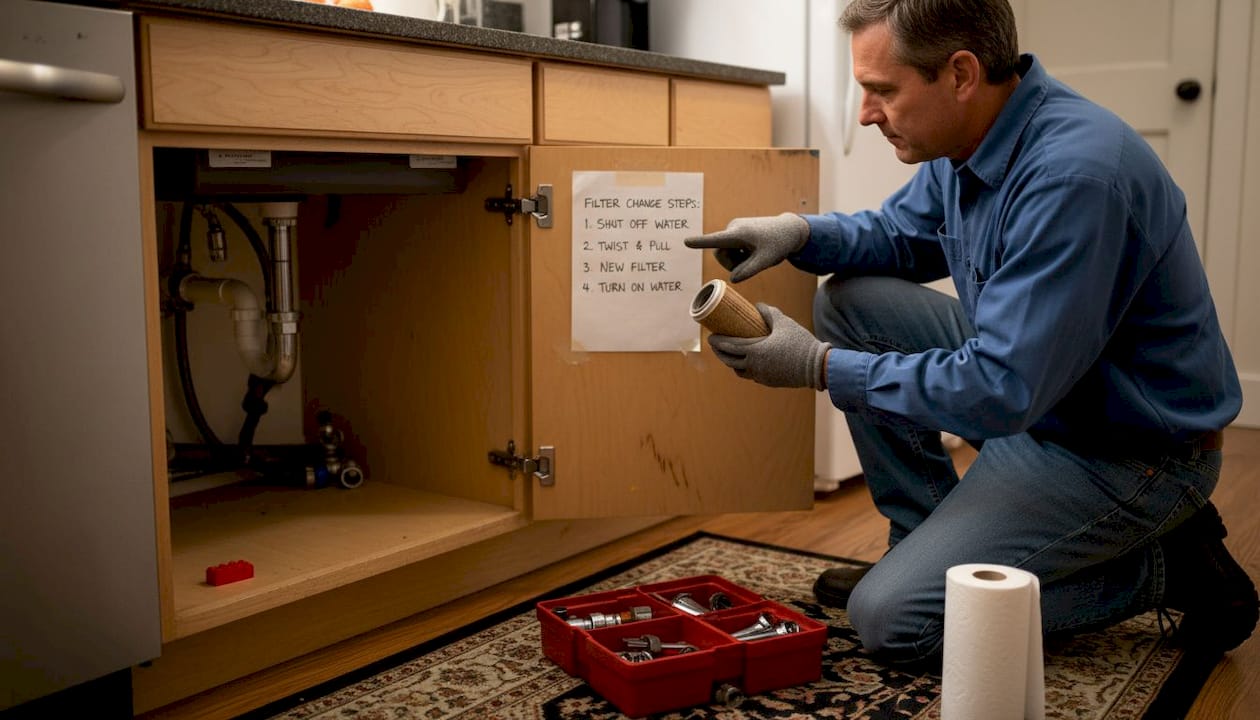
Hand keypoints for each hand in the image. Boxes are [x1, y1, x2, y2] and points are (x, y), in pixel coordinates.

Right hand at [684, 213, 808, 282]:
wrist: (788, 230)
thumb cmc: (778, 244)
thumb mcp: (766, 261)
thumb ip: (749, 272)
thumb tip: (733, 279)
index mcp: (739, 234)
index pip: (716, 240)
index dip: (700, 242)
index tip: (686, 242)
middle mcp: (733, 228)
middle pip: (720, 254)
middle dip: (732, 264)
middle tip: (752, 264)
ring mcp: (734, 229)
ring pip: (725, 254)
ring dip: (737, 260)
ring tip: (756, 256)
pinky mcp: (736, 231)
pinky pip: (731, 250)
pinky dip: (741, 255)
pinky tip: (755, 251)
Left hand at [707, 303, 829, 389]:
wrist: (817, 367)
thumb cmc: (800, 343)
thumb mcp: (785, 323)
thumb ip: (769, 312)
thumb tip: (757, 306)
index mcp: (756, 351)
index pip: (730, 346)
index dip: (718, 342)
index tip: (710, 336)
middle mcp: (755, 366)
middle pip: (729, 360)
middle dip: (719, 352)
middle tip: (714, 344)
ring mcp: (761, 376)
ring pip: (738, 371)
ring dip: (730, 362)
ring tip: (728, 354)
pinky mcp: (769, 382)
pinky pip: (750, 375)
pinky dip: (744, 368)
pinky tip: (746, 363)